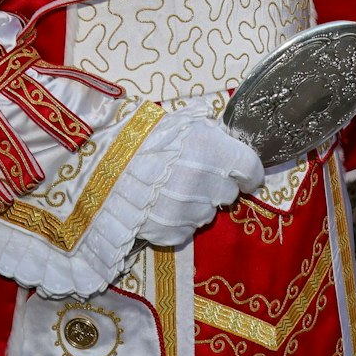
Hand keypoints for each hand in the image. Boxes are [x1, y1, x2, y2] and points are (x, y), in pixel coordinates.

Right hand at [138, 117, 265, 247]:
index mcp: (213, 152)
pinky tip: (164, 206)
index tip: (244, 174)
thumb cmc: (147, 139)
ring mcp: (188, 211)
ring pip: (208, 213)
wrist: (104, 166)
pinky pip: (188, 229)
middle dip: (218, 185)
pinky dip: (180, 221)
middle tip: (198, 176)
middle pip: (229, 193)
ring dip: (199, 204)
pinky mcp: (170, 232)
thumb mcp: (186, 124)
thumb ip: (215, 136)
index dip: (249, 172)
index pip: (251, 169)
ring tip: (175, 190)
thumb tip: (232, 145)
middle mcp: (205, 184)